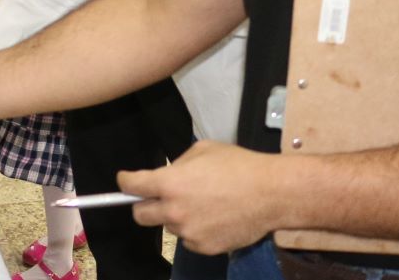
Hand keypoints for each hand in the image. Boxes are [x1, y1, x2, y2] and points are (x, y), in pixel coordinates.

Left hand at [120, 141, 285, 254]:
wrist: (272, 193)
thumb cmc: (239, 166)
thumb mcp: (202, 151)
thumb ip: (178, 164)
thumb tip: (169, 174)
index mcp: (168, 183)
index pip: (130, 186)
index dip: (125, 182)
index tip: (126, 182)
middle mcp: (174, 210)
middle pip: (140, 215)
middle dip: (144, 205)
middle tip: (158, 198)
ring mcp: (189, 232)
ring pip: (169, 226)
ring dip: (176, 217)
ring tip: (201, 205)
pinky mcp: (205, 247)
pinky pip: (189, 240)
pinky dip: (194, 231)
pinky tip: (213, 219)